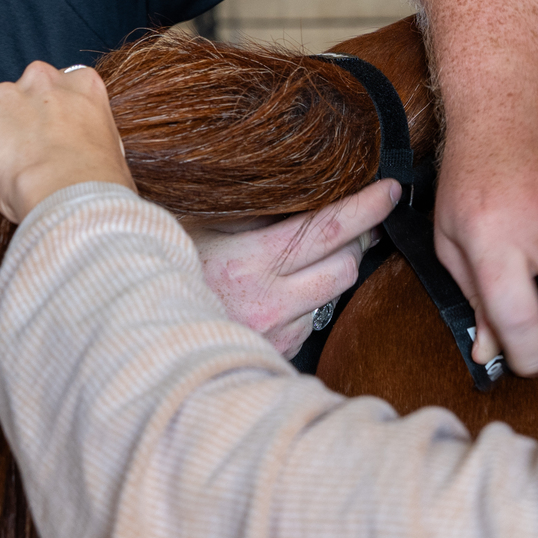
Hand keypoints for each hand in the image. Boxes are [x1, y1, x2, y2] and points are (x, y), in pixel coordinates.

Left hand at [0, 62, 133, 221]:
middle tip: (24, 151)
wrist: (69, 192)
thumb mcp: (112, 148)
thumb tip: (87, 153)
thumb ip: (93, 135)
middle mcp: (42, 80)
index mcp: (82, 83)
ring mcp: (5, 96)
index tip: (51, 133)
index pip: (61, 84)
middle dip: (19, 116)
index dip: (53, 111)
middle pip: (22, 92)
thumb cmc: (98, 181)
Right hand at [186, 180, 399, 356]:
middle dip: (358, 238)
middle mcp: (270, 302)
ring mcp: (277, 331)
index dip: (365, 207)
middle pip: (345, 265)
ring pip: (334, 293)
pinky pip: (313, 319)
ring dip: (335, 269)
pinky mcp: (279, 352)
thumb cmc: (171, 271)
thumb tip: (293, 185)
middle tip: (360, 219)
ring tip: (318, 252)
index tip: (389, 191)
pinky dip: (310, 299)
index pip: (326, 229)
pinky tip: (287, 288)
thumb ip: (246, 211)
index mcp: (250, 263)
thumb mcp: (198, 227)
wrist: (148, 335)